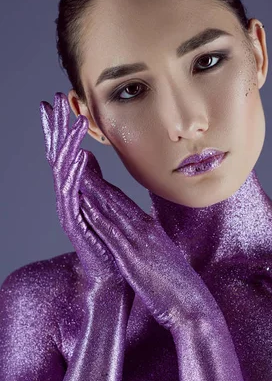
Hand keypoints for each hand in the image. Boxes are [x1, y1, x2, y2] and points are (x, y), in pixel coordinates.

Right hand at [39, 92, 131, 303]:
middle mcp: (69, 199)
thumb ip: (94, 181)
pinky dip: (77, 172)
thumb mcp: (105, 205)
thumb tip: (87, 156)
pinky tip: (81, 154)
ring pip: (64, 171)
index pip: (67, 153)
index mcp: (77, 192)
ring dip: (67, 144)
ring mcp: (70, 211)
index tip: (61, 103)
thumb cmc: (110, 243)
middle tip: (51, 101)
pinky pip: (74, 194)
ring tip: (71, 120)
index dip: (62, 129)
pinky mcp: (76, 225)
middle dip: (56, 128)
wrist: (111, 279)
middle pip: (59, 156)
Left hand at [78, 161, 222, 331]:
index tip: (94, 175)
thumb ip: (152, 248)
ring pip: (112, 209)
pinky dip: (96, 215)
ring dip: (93, 190)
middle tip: (81, 160)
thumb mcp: (165, 260)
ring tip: (77, 172)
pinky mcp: (132, 256)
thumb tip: (145, 243)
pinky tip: (84, 203)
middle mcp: (146, 229)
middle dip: (96, 179)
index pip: (125, 205)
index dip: (107, 188)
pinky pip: (110, 231)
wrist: (191, 305)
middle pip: (116, 199)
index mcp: (152, 230)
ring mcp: (139, 241)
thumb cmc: (180, 287)